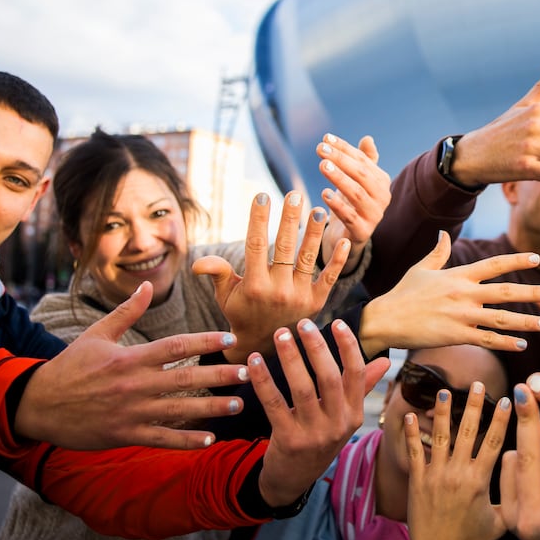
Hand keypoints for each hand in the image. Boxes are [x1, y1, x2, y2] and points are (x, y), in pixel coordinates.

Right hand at [15, 281, 251, 449]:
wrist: (37, 405)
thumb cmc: (69, 366)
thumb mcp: (96, 334)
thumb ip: (127, 312)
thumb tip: (147, 284)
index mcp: (131, 358)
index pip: (177, 346)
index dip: (206, 340)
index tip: (231, 338)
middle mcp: (135, 384)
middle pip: (187, 378)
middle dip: (220, 375)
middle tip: (247, 373)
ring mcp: (131, 412)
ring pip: (180, 410)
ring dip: (212, 408)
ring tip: (238, 404)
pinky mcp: (124, 435)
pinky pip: (161, 439)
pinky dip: (186, 441)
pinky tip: (209, 440)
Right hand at [193, 192, 349, 362]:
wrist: (263, 346)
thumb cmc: (241, 312)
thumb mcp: (225, 295)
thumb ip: (216, 273)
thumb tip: (197, 262)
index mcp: (253, 285)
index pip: (255, 245)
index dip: (258, 220)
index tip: (261, 196)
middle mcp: (277, 290)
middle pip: (284, 247)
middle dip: (289, 219)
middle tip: (293, 194)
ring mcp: (299, 296)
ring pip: (308, 259)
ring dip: (314, 234)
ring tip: (319, 210)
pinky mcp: (317, 302)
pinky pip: (329, 278)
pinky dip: (337, 260)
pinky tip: (343, 241)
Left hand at [255, 319, 389, 508]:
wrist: (293, 479)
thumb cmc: (319, 438)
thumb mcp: (343, 417)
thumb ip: (362, 387)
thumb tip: (385, 360)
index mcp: (354, 413)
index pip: (356, 374)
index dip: (348, 346)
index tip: (337, 322)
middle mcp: (337, 424)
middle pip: (330, 378)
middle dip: (317, 347)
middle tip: (303, 323)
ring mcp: (313, 434)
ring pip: (302, 389)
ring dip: (290, 358)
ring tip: (281, 335)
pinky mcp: (288, 440)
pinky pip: (274, 404)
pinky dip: (263, 380)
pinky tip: (254, 361)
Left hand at [318, 134, 390, 273]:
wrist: (347, 237)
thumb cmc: (351, 203)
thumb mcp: (356, 181)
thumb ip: (363, 160)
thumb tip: (368, 138)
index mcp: (381, 181)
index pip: (362, 160)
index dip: (344, 148)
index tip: (325, 138)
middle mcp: (382, 197)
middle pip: (361, 174)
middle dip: (341, 160)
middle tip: (321, 149)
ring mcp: (374, 215)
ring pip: (357, 194)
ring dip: (339, 178)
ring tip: (323, 166)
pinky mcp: (363, 232)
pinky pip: (350, 217)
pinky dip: (337, 205)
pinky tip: (324, 193)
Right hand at [358, 232, 539, 356]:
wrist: (384, 319)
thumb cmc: (403, 294)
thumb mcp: (421, 269)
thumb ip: (438, 252)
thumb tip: (444, 233)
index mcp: (458, 275)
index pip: (493, 264)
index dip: (516, 261)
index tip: (536, 258)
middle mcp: (463, 293)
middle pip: (505, 291)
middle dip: (531, 293)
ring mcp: (461, 316)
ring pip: (501, 318)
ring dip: (526, 321)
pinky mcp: (455, 335)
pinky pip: (487, 340)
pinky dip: (506, 343)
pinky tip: (521, 345)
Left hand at [406, 381, 511, 539]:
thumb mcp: (500, 520)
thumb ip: (511, 497)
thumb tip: (527, 478)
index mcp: (480, 480)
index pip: (493, 442)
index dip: (500, 419)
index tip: (507, 399)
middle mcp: (458, 474)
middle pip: (467, 432)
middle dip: (473, 405)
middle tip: (476, 384)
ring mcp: (436, 476)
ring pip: (440, 436)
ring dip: (443, 412)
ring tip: (445, 391)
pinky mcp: (417, 481)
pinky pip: (414, 452)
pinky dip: (411, 433)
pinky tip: (409, 415)